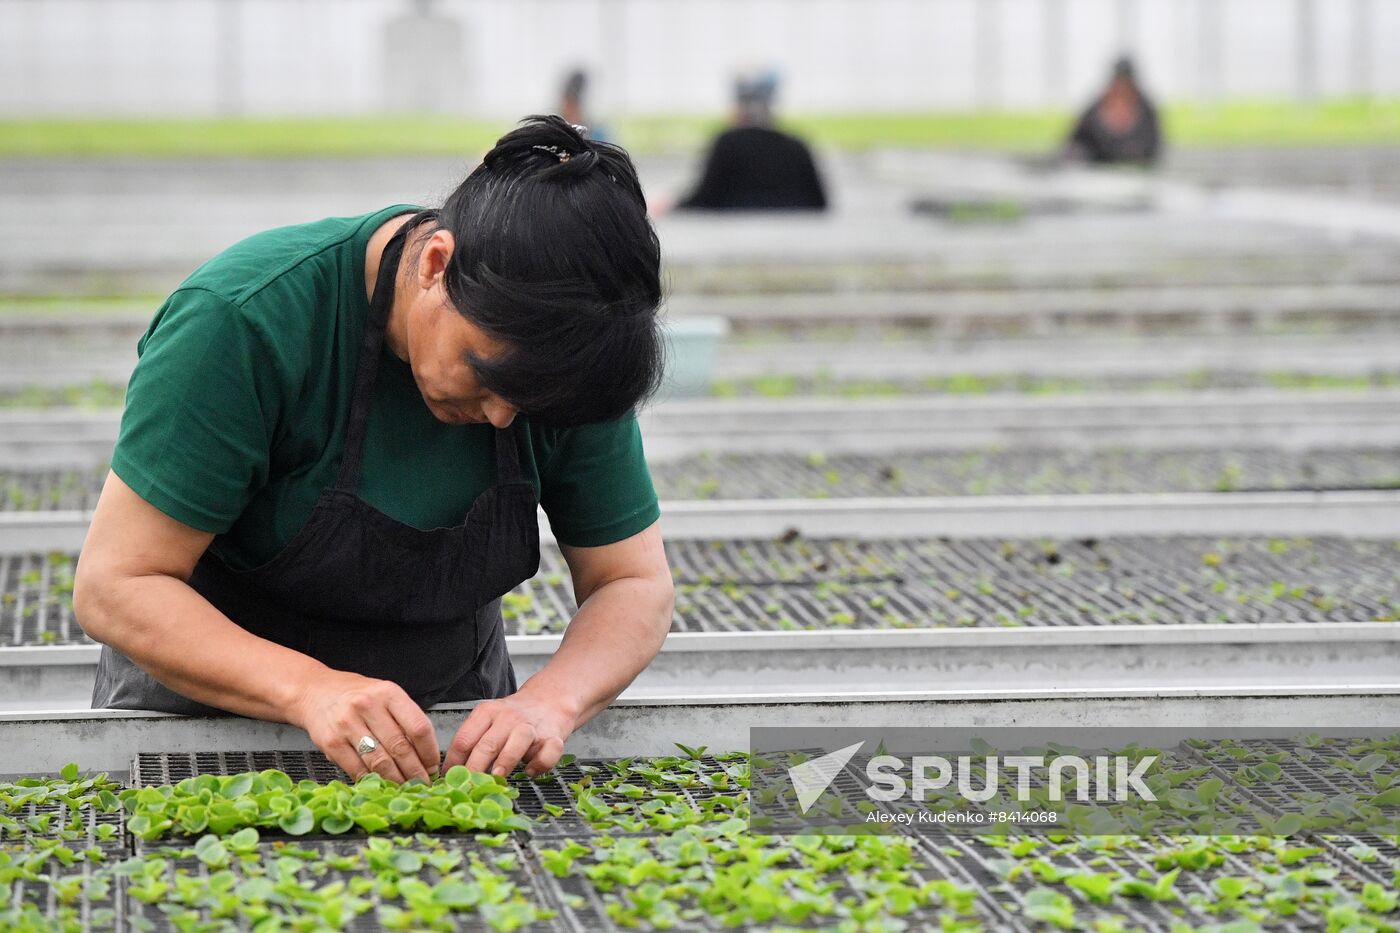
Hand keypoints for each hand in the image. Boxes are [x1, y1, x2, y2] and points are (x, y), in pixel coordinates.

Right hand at [290, 670, 439, 782]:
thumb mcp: (385, 695)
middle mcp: (368, 706)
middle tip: (423, 784)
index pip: (418, 727)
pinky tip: (381, 785)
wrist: (314, 692)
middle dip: (416, 772)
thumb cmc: (356, 696)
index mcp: (388, 693)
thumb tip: (426, 753)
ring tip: (405, 788)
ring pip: (380, 762)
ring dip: (396, 780)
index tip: (434, 765)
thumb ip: (404, 719)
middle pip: (400, 747)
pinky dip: (372, 781)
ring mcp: (348, 725)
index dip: (429, 751)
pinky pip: (357, 769)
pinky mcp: (331, 743)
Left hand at [443, 689, 576, 777]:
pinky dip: (539, 764)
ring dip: (506, 762)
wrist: (549, 700)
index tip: (449, 781)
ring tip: (497, 777)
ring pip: (518, 741)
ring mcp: (531, 726)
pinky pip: (548, 752)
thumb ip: (473, 741)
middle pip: (487, 745)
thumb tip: (452, 773)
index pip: (463, 740)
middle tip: (468, 788)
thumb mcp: (488, 720)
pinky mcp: (553, 737)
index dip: (453, 764)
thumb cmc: (514, 717)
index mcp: (487, 712)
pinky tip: (530, 771)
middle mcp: (508, 717)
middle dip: (474, 770)